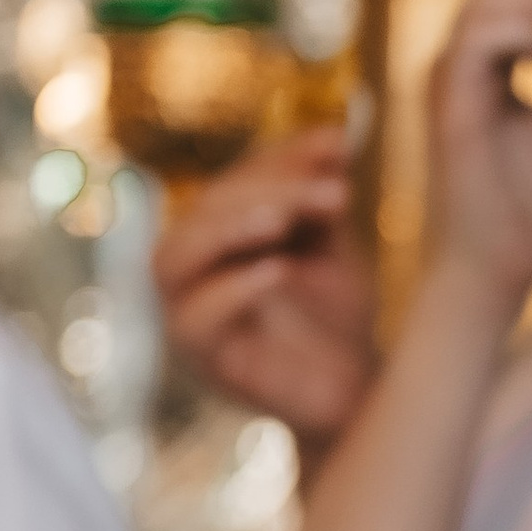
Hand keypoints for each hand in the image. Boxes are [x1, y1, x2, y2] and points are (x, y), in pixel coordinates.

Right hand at [153, 130, 377, 449]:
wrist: (358, 396)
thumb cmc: (338, 321)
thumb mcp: (333, 247)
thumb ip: (322, 196)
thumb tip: (335, 133)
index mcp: (216, 236)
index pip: (234, 180)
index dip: (280, 157)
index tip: (338, 144)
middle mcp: (191, 272)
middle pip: (203, 211)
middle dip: (266, 190)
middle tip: (332, 191)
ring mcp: (188, 316)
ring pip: (173, 259)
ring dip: (228, 230)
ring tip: (285, 219)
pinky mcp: (203, 363)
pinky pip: (193, 321)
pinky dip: (231, 290)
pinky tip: (278, 271)